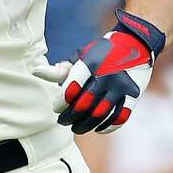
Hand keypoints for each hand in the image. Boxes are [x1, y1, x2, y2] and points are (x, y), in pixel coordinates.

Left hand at [52, 10, 164, 134]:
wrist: (136, 44)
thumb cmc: (102, 52)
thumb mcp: (81, 56)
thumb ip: (61, 69)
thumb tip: (36, 72)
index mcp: (90, 63)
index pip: (71, 89)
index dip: (61, 102)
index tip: (56, 107)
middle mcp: (106, 75)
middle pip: (84, 105)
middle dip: (70, 116)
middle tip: (62, 121)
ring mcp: (121, 86)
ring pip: (100, 114)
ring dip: (86, 125)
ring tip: (76, 127)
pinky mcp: (134, 95)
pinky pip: (120, 117)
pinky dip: (108, 127)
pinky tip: (97, 129)